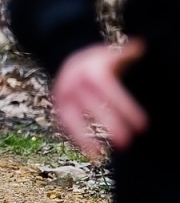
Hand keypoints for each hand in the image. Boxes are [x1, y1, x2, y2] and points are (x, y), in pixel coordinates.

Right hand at [52, 39, 147, 160]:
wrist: (63, 55)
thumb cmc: (96, 60)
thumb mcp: (110, 54)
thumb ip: (126, 53)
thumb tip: (142, 46)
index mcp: (91, 72)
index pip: (111, 92)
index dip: (127, 109)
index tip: (143, 126)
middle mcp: (74, 84)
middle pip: (92, 106)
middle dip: (109, 124)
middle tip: (126, 143)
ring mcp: (63, 95)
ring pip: (73, 118)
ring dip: (84, 138)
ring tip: (99, 156)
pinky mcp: (58, 105)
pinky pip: (66, 123)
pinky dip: (76, 138)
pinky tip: (91, 153)